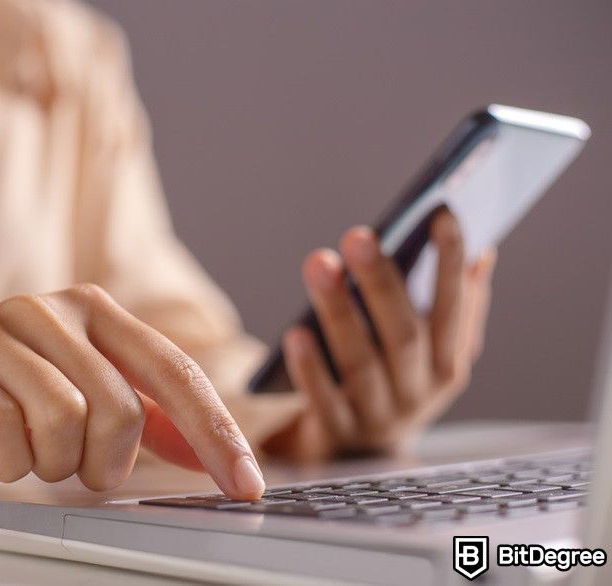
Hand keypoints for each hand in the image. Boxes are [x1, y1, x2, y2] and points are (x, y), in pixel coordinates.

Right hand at [0, 284, 264, 498]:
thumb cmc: (0, 386)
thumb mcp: (79, 388)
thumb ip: (144, 415)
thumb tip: (207, 453)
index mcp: (97, 311)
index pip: (176, 372)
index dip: (215, 432)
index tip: (244, 484)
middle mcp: (56, 309)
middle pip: (121, 408)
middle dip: (108, 462)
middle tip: (83, 469)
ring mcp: (1, 331)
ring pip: (65, 423)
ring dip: (54, 463)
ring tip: (32, 453)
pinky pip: (5, 434)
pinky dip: (8, 462)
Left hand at [265, 210, 495, 459]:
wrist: (356, 455)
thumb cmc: (392, 379)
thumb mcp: (431, 351)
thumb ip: (458, 307)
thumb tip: (483, 253)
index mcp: (448, 363)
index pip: (454, 308)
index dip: (450, 264)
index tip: (441, 215)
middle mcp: (420, 392)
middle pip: (403, 334)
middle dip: (381, 281)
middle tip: (358, 235)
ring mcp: (380, 416)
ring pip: (360, 362)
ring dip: (339, 312)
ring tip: (320, 264)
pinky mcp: (337, 433)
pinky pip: (324, 399)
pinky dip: (311, 368)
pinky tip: (295, 334)